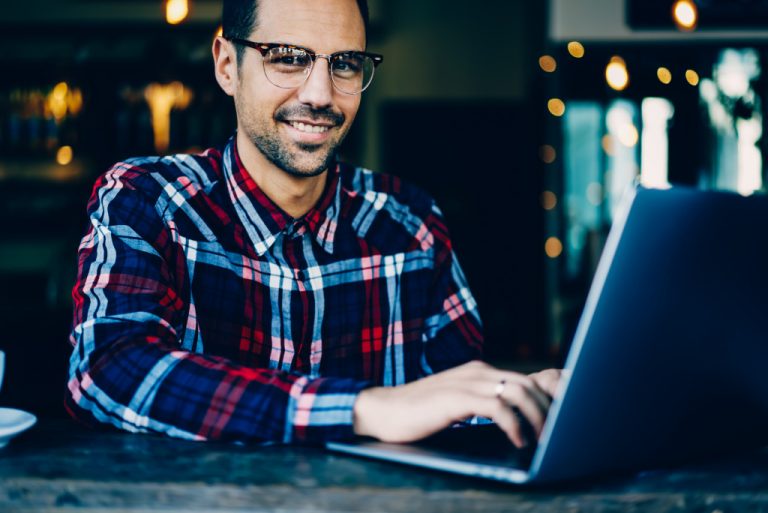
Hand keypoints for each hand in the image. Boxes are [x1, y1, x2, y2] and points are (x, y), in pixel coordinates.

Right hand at [353, 360, 561, 447]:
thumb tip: (514, 419)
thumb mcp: (459, 403)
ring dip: (537, 417)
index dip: (548, 396)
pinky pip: (497, 407)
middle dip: (548, 409)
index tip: (562, 418)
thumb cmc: (421, 412)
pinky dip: (513, 425)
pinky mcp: (456, 398)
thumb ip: (483, 403)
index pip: (525, 377)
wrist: (384, 410)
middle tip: (556, 434)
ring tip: (540, 439)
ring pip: (518, 392)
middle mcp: (478, 371)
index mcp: (480, 371)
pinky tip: (516, 440)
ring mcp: (467, 382)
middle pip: (528, 383)